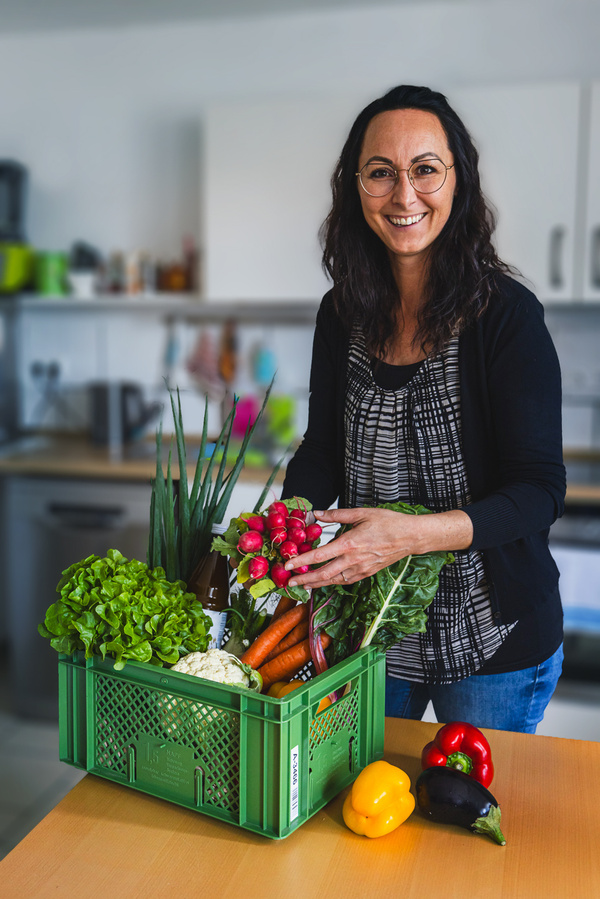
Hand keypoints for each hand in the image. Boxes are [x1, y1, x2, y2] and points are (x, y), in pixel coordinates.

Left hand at [284, 506, 472, 588]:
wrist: (410, 537)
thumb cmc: (388, 522)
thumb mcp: (361, 513)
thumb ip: (337, 515)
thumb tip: (316, 513)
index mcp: (349, 544)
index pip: (320, 556)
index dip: (301, 561)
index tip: (288, 565)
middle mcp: (353, 560)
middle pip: (323, 574)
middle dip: (304, 580)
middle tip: (289, 582)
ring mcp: (360, 570)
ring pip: (333, 581)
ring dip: (316, 584)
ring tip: (302, 584)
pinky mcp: (366, 574)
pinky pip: (345, 581)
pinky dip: (332, 583)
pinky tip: (324, 582)